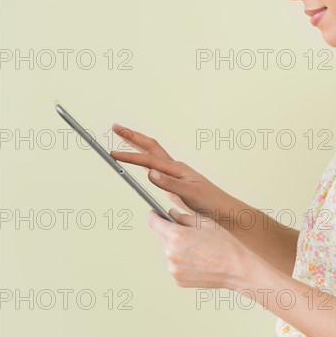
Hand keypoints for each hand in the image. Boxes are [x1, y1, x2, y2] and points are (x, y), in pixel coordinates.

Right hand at [110, 123, 230, 216]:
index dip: (129, 157)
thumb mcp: (188, 194)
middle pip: (150, 147)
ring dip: (137, 144)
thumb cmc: (209, 202)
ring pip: (152, 154)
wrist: (222, 209)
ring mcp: (174, 173)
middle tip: (115, 127)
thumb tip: (149, 172)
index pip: (149, 160)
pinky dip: (144, 158)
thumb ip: (169, 183)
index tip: (113, 154)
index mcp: (177, 169)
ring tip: (124, 136)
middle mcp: (175, 167)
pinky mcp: (174, 182)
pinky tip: (140, 161)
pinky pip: (155, 165)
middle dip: (132, 136)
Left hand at [149, 208, 255, 289]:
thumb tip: (171, 214)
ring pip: (170, 252)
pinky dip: (183, 261)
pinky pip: (176, 265)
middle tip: (191, 233)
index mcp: (177, 236)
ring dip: (178, 248)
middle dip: (172, 232)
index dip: (154, 215)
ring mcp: (174, 268)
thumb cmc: (225, 244)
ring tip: (199, 249)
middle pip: (163, 237)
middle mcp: (171, 253)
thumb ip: (184, 216)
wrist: (237, 269)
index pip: (154, 222)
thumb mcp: (206, 222)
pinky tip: (199, 260)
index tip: (154, 213)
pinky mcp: (178, 280)